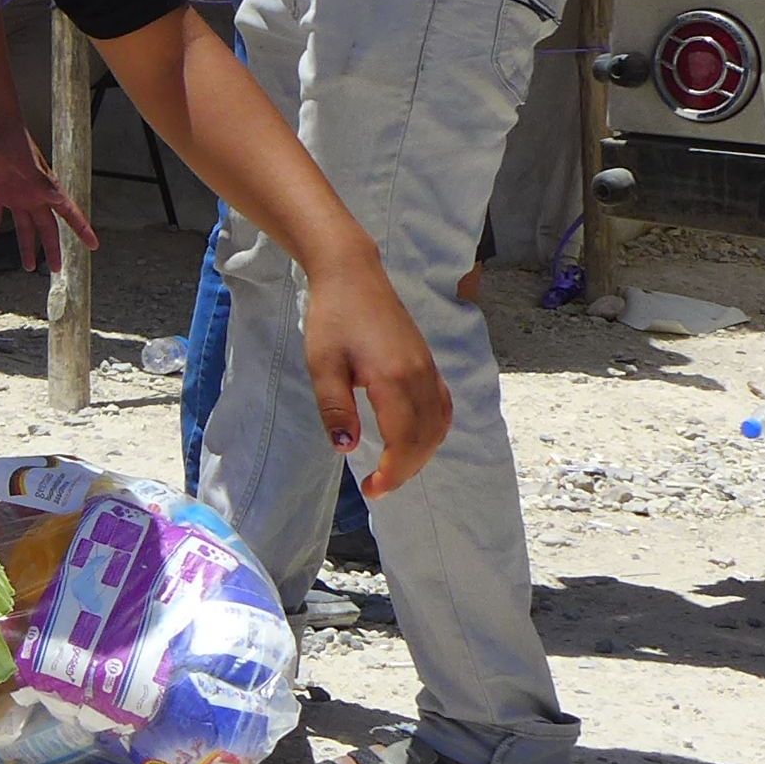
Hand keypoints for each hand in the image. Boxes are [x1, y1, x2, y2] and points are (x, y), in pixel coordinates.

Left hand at [0, 126, 97, 272]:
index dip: (82, 230)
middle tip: (57, 269)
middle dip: (53, 248)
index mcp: (47, 190)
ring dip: (25, 246)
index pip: (69, 214)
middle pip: (46, 228)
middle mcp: (34, 196)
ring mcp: (15, 195)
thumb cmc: (15, 141)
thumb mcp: (29, 164)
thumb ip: (41, 183)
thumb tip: (57, 199)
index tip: (93, 246)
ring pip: (23, 227)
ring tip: (29, 267)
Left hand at [303, 256, 451, 495]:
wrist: (352, 275)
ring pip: (440, 424)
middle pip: (427, 438)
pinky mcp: (428, 361)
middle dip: (406, 469)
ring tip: (395, 468)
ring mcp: (428, 368)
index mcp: (393, 378)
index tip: (373, 489)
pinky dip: (434, 430)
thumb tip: (346, 447)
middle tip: (378, 486)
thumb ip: (335, 407)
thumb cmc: (332, 317)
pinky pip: (443, 406)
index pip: (404, 440)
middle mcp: (419, 375)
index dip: (394, 471)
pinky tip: (416, 439)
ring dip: (422, 452)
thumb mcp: (322, 364)